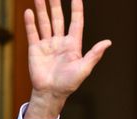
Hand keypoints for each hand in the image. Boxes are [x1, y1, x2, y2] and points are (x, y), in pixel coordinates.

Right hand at [24, 0, 110, 118]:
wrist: (51, 93)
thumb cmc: (69, 83)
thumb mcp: (84, 68)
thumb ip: (94, 54)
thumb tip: (108, 42)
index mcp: (73, 45)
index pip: (76, 23)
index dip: (76, 10)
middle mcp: (60, 41)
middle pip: (58, 18)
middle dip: (55, 5)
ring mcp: (47, 44)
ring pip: (44, 22)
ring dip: (42, 9)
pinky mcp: (35, 49)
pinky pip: (33, 33)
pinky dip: (30, 22)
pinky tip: (29, 12)